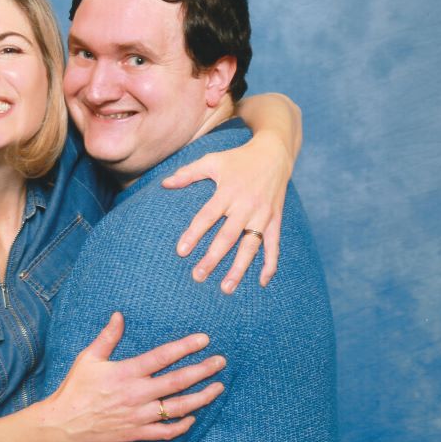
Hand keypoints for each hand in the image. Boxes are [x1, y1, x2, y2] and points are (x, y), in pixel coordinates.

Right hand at [40, 312, 224, 441]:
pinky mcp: (137, 432)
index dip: (185, 346)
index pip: (163, 356)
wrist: (64, 423)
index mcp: (126, 372)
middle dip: (203, 370)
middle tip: (221, 361)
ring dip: (201, 397)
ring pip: (178, 407)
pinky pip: (165, 431)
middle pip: (178, 381)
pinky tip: (193, 417)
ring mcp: (139, 416)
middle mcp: (137, 394)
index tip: (204, 339)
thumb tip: (119, 315)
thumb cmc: (76, 388)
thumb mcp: (89, 357)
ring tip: (218, 388)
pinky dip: (182, 426)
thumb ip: (108, 337)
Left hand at [161, 132, 291, 291]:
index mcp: (228, 191)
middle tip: (198, 276)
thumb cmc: (238, 159)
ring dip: (239, 268)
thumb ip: (188, 173)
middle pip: (228, 236)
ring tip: (226, 287)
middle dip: (213, 258)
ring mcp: (263, 215)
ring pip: (251, 246)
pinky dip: (270, 264)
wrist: (275, 153)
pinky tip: (263, 282)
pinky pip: (274, 245)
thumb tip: (164, 184)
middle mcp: (246, 205)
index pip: (208, 216)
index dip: (194, 233)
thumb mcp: (212, 160)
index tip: (181, 251)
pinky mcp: (276, 220)